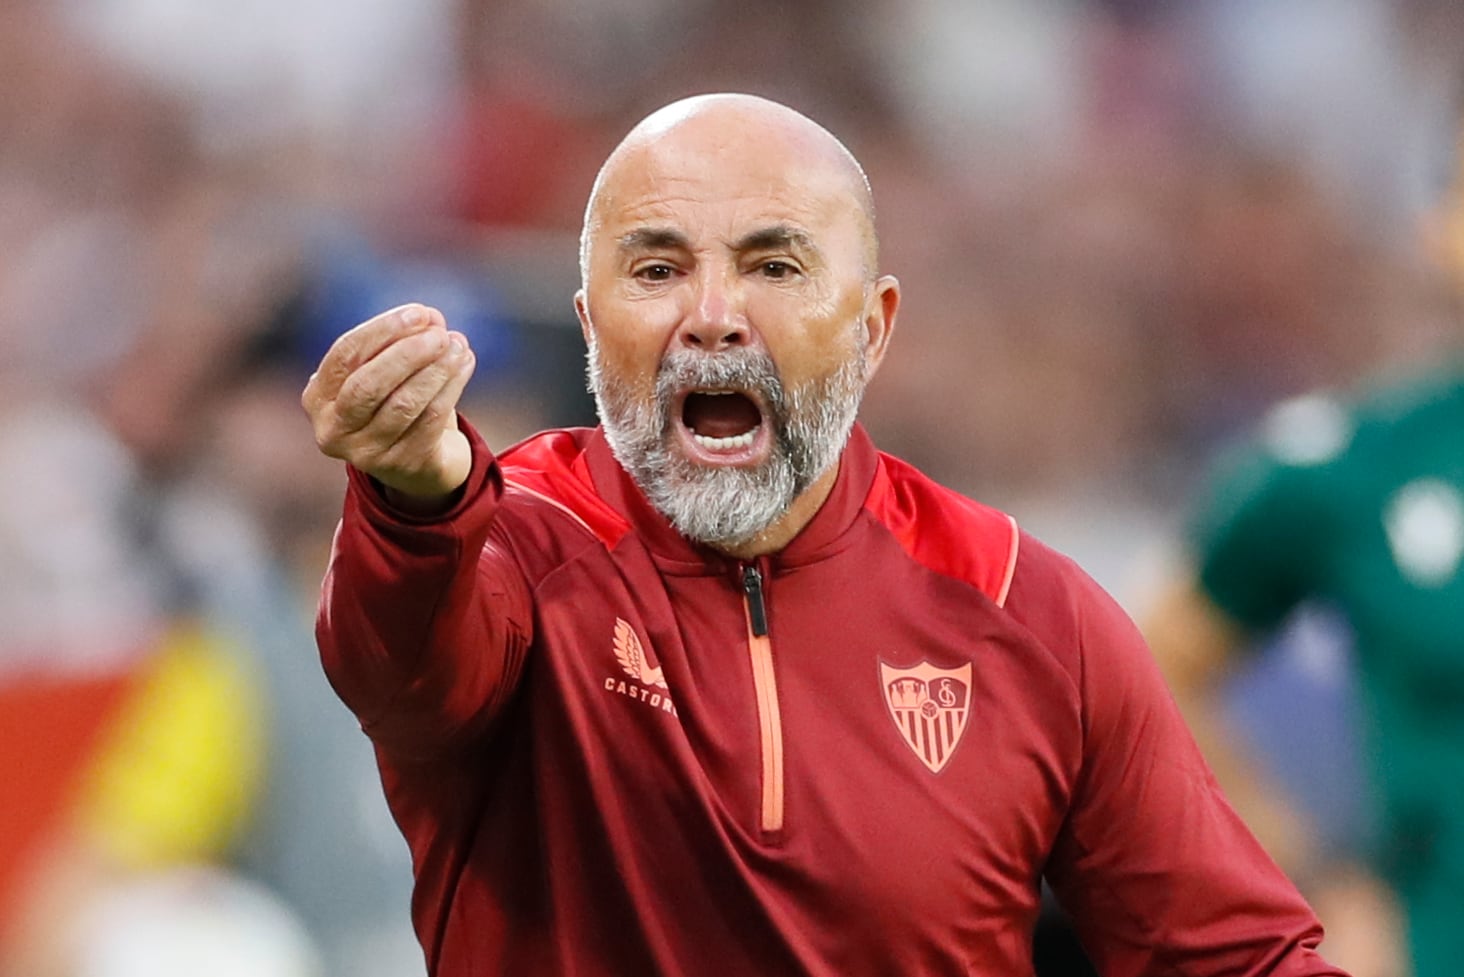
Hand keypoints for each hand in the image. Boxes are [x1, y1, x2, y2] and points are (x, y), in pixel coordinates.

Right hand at [302, 304, 476, 505]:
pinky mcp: (402, 465)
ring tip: (458, 346)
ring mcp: (366, 454)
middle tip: (440, 334)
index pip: (345, 355)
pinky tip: (464, 364)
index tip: (419, 312)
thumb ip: (398, 343)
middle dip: (407, 353)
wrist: (419, 461)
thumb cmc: (395, 402)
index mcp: (318, 398)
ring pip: (403, 404)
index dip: (383, 330)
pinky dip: (451, 387)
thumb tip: (431, 319)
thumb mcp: (384, 373)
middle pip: (368, 384)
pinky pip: (430, 420)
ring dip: (436, 369)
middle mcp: (333, 430)